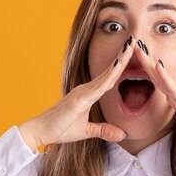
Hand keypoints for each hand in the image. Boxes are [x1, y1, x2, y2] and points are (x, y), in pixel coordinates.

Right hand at [17, 36, 138, 151]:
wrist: (40, 131)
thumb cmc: (60, 128)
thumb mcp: (87, 131)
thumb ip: (104, 130)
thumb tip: (122, 134)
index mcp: (88, 93)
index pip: (110, 78)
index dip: (122, 65)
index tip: (133, 54)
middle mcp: (86, 89)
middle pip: (110, 71)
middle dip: (124, 56)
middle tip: (136, 40)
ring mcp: (82, 92)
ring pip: (106, 75)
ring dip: (120, 61)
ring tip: (131, 47)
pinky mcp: (78, 100)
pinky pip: (98, 87)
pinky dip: (109, 76)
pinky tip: (118, 66)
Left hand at [132, 40, 175, 155]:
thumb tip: (173, 97)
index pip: (157, 80)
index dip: (146, 67)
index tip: (136, 54)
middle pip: (158, 74)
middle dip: (145, 58)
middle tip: (133, 42)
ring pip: (163, 77)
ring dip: (150, 62)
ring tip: (140, 47)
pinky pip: (173, 89)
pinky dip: (164, 77)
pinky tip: (157, 66)